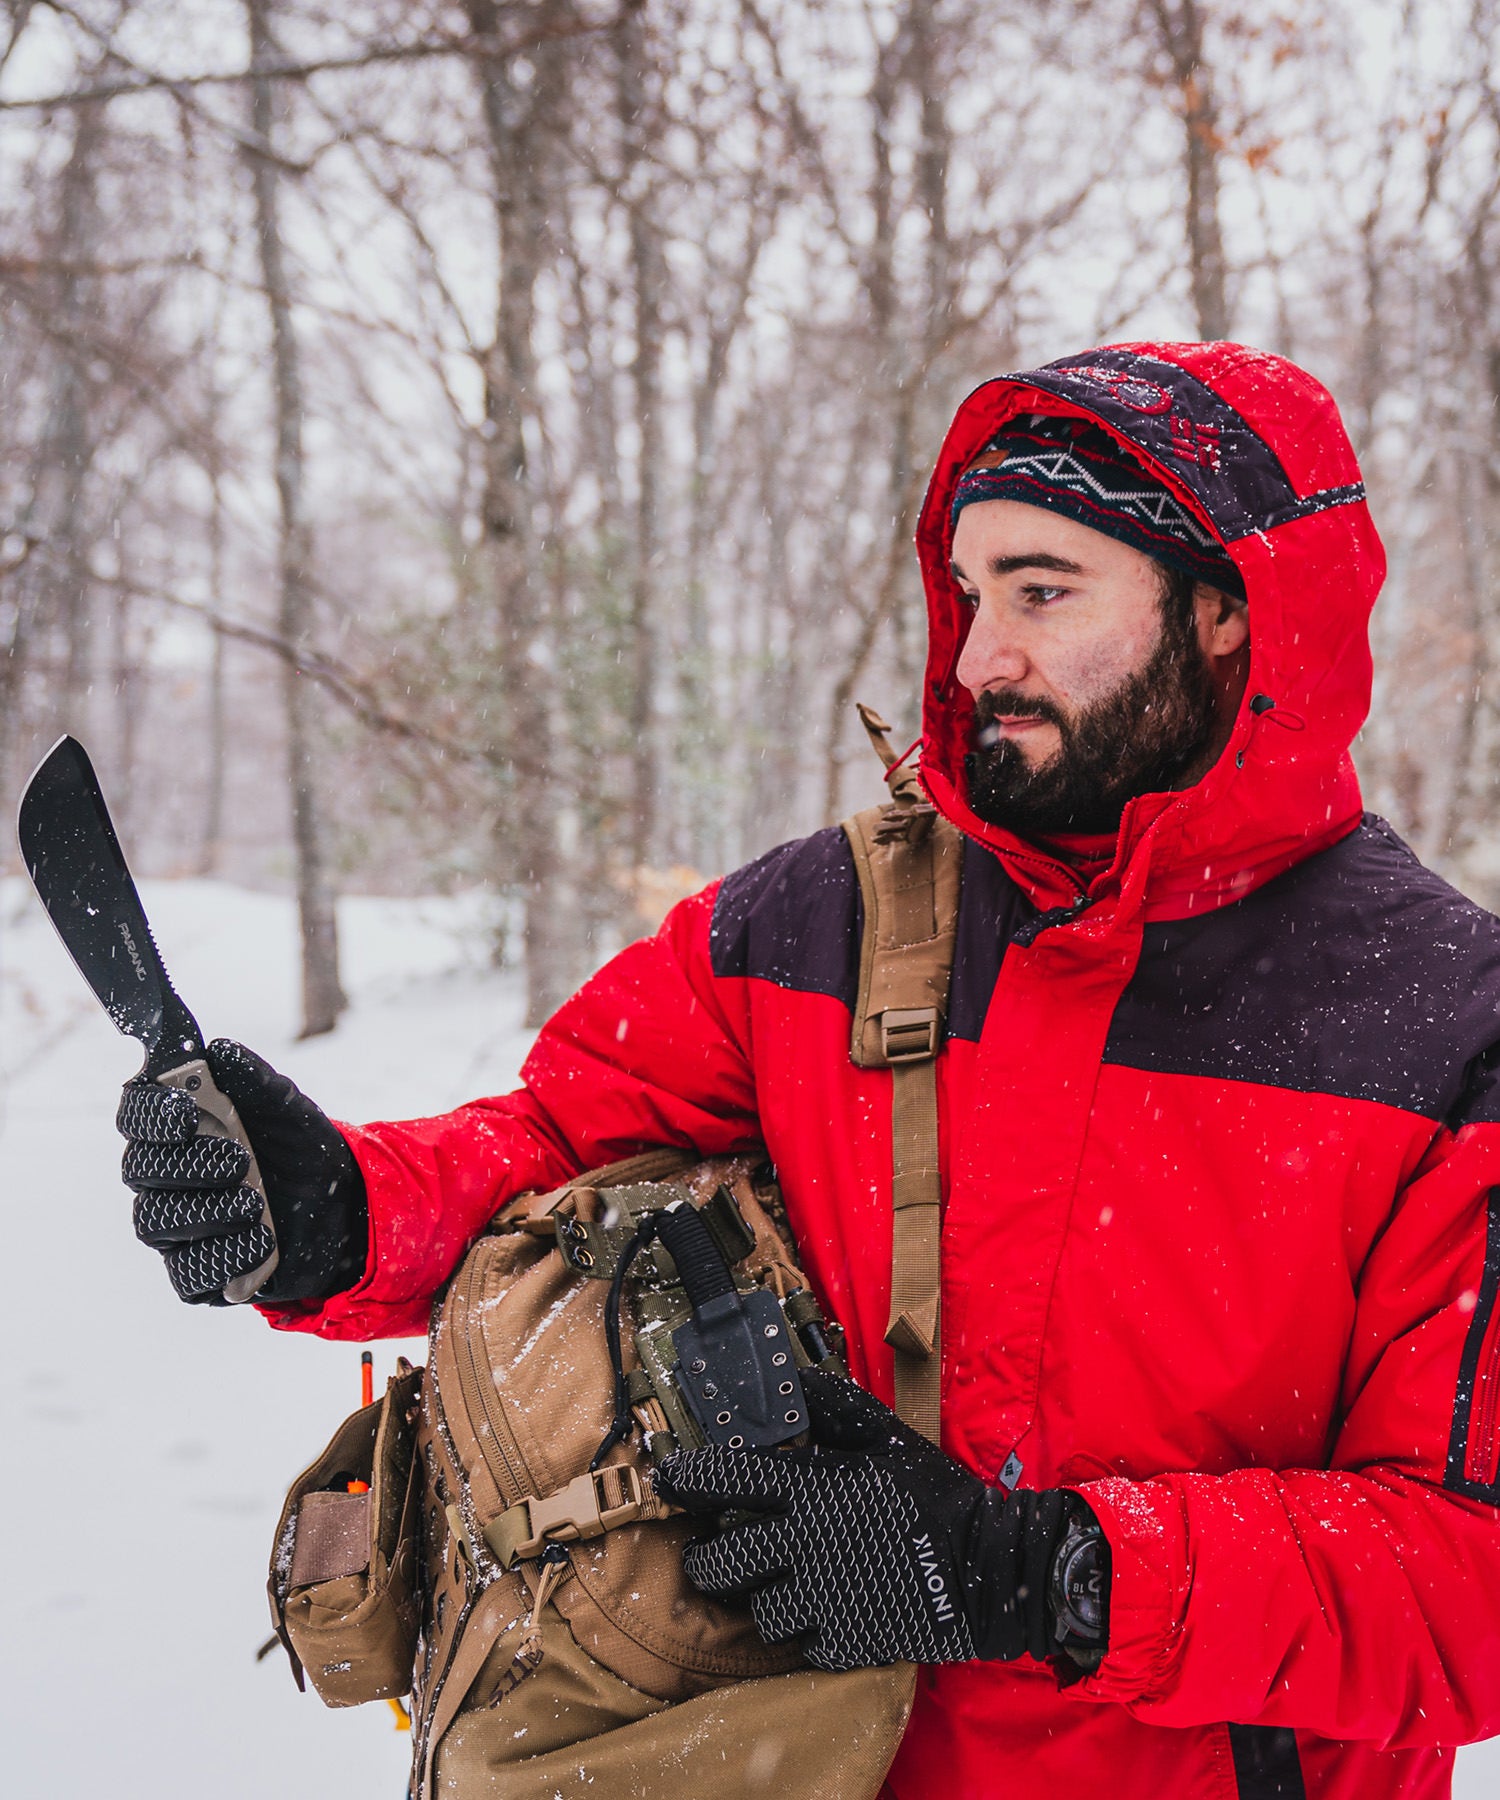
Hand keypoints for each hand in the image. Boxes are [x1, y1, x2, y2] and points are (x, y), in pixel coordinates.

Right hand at [118, 1039, 367, 1305]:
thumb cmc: (300, 1148)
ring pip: (156, 1223)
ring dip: (207, 1212)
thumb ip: (253, 1079)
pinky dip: (224, 1256)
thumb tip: (219, 1050)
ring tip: (255, 1204)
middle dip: (188, 1165)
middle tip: (240, 1161)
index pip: (136, 1116)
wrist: (345, 1204)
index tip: (185, 1113)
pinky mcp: (199, 1274)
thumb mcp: (287, 1108)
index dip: (150, 1114)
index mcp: (179, 1131)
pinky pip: (187, 1274)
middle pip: (140, 1171)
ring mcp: (179, 1229)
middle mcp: (167, 1179)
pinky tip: (260, 1241)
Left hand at [654, 1367, 1107, 1671]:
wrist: (992, 1566)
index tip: (666, 1478)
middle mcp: (808, 1544)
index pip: (727, 1481)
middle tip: (711, 1552)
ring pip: (753, 1612)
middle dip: (705, 1560)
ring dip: (757, 1599)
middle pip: (719, 1564)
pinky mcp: (846, 1643)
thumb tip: (793, 1377)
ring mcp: (825, 1599)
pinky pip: (795, 1646)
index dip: (685, 1479)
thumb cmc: (935, 1494)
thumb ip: (833, 1408)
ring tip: (774, 1583)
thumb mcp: (885, 1437)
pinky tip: (817, 1611)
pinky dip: (799, 1631)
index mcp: (813, 1488)